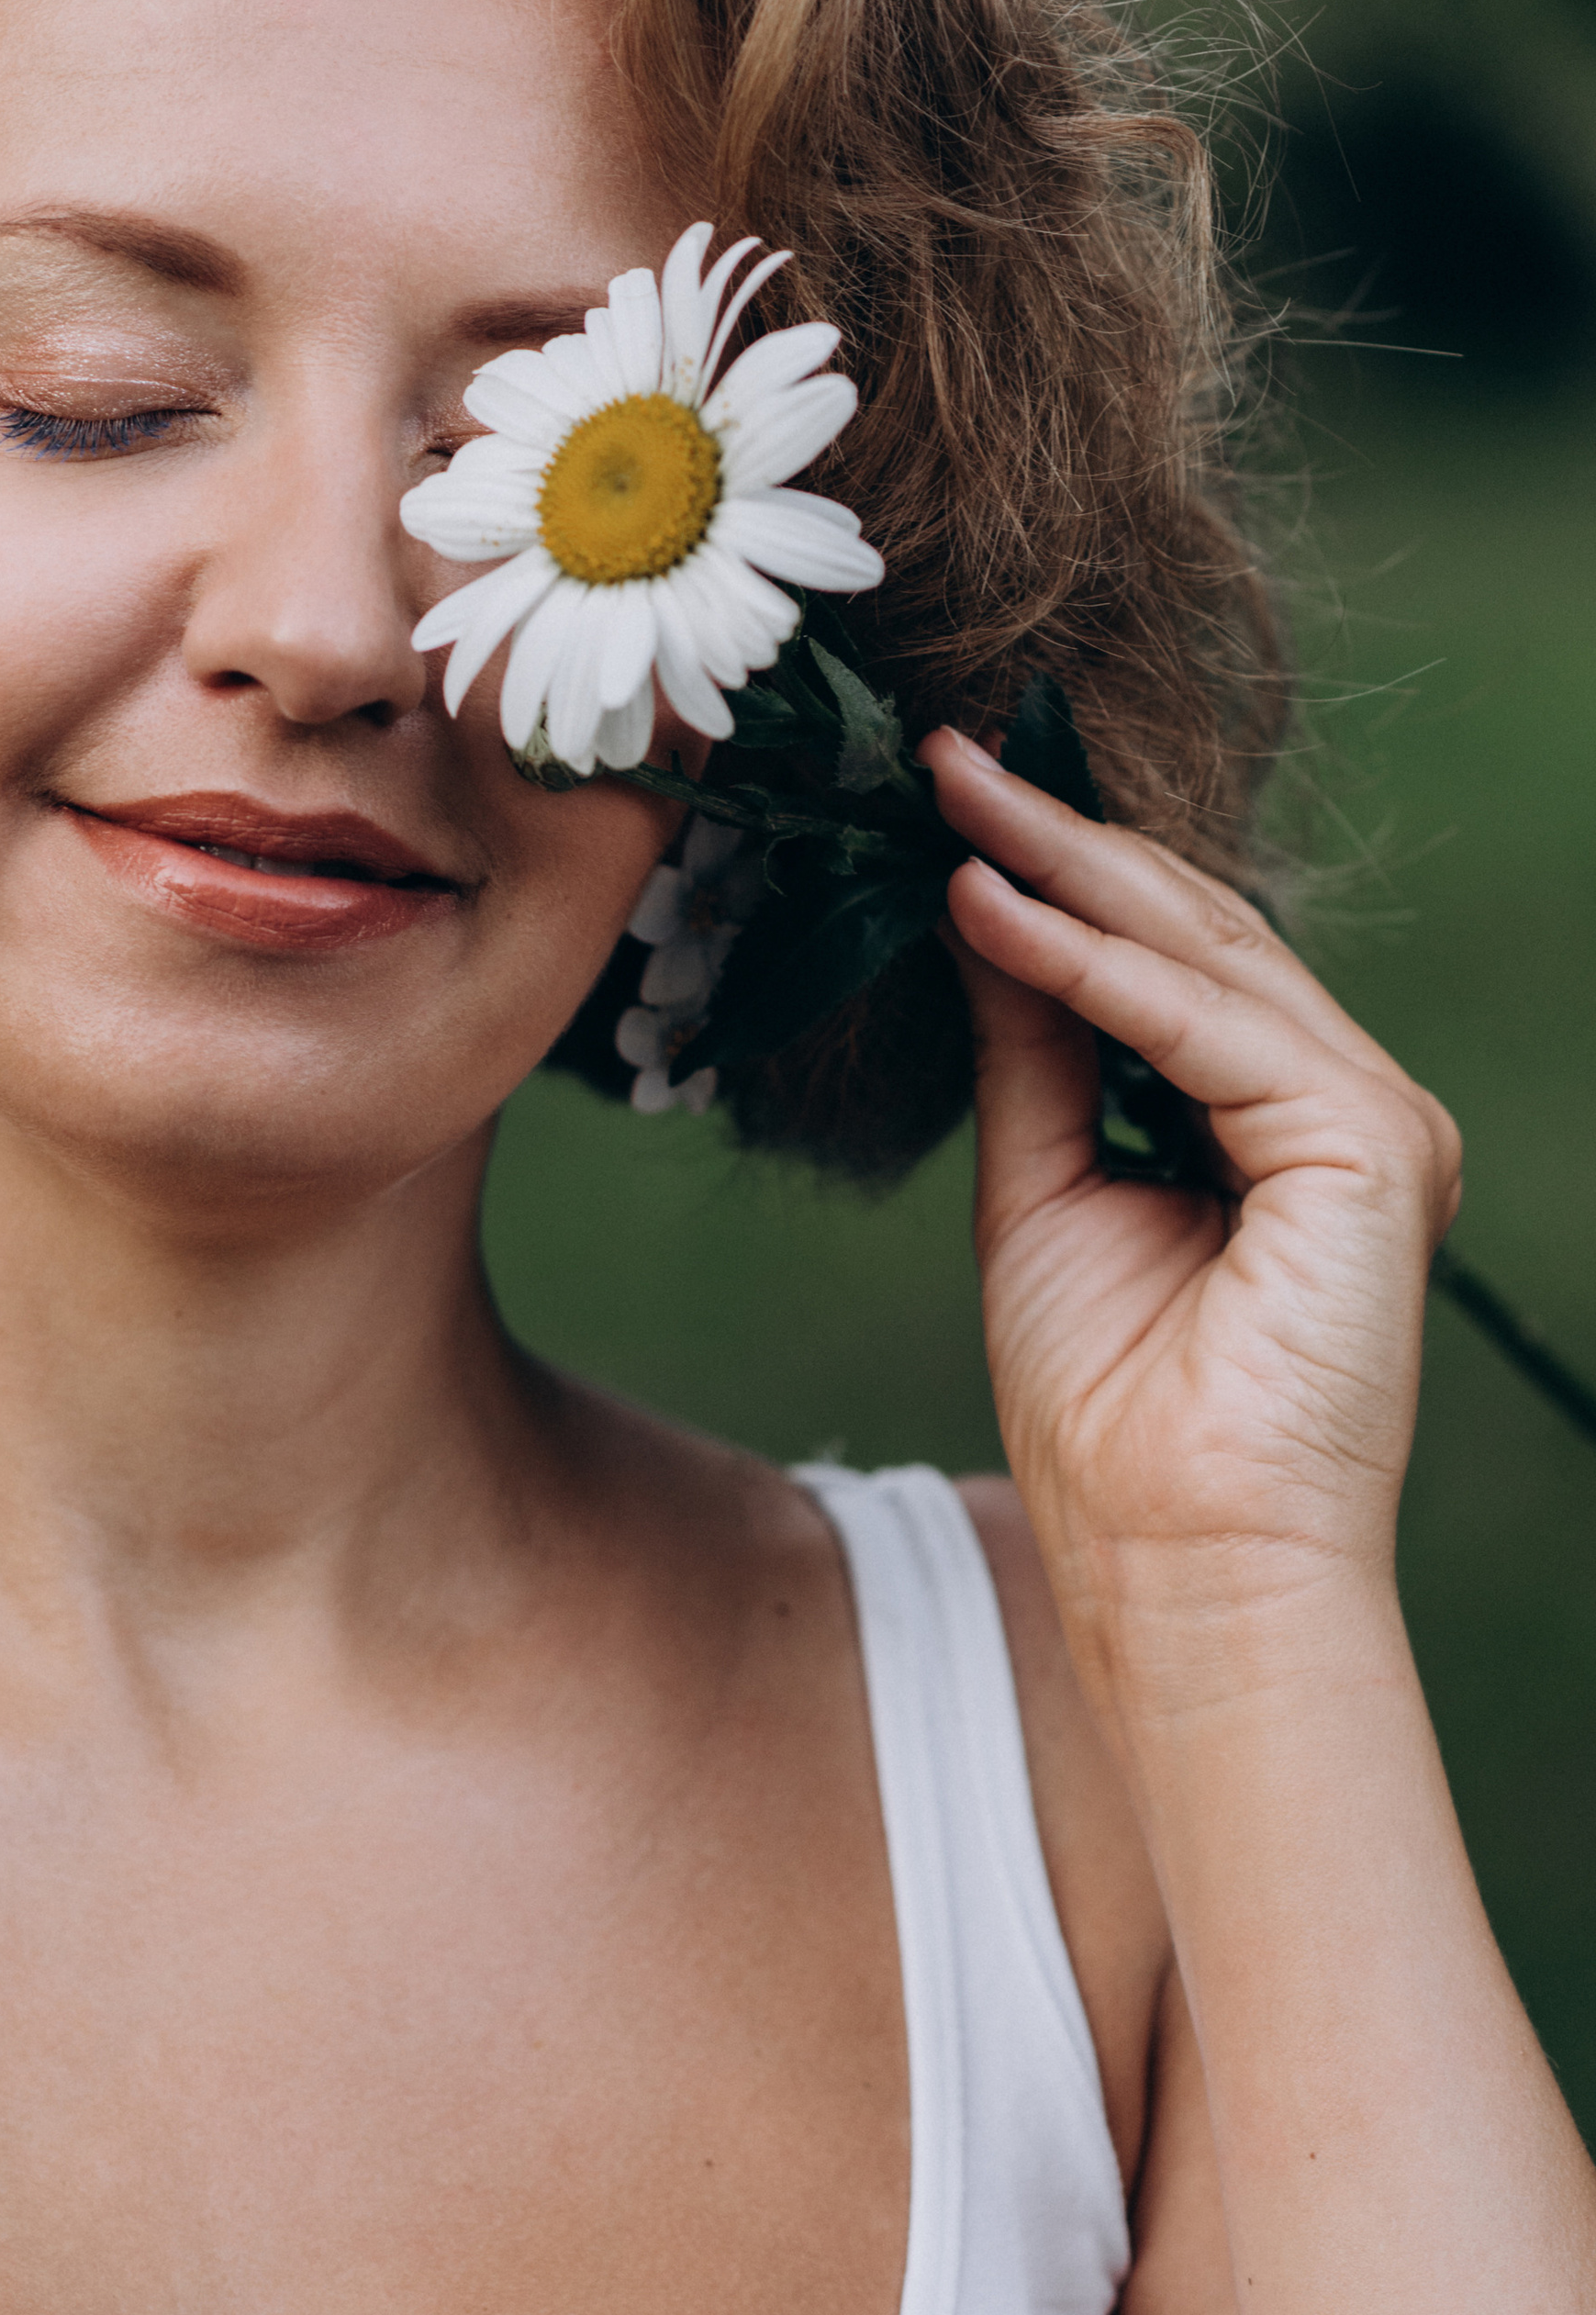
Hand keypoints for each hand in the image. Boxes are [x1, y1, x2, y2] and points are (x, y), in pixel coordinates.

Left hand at [923, 728, 1462, 1733]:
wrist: (1173, 1557)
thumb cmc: (1108, 1411)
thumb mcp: (1040, 1186)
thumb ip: (1030, 1049)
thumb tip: (977, 907)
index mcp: (1272, 1120)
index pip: (1163, 958)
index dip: (1054, 871)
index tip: (943, 797)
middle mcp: (1336, 1105)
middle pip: (1190, 931)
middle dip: (1057, 836)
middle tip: (942, 756)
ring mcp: (1369, 1120)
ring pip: (1205, 954)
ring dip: (1067, 869)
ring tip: (954, 800)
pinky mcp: (1372, 1146)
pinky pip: (1208, 1028)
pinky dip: (1094, 966)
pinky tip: (997, 909)